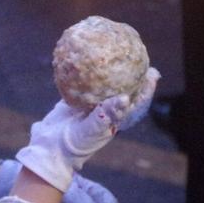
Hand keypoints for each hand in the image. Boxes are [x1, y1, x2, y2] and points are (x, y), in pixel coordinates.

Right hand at [15, 68, 157, 190]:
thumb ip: (107, 113)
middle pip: (123, 90)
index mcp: (115, 120)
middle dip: (132, 75)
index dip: (146, 89)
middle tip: (140, 58)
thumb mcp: (94, 130)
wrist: (50, 149)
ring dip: (111, 72)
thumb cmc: (76, 145)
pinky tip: (87, 58)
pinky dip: (85, 74)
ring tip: (117, 53)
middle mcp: (105, 112)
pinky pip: (81, 84)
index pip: (136, 103)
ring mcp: (89, 106)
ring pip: (104, 86)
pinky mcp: (73, 101)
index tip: (154, 74)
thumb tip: (125, 98)